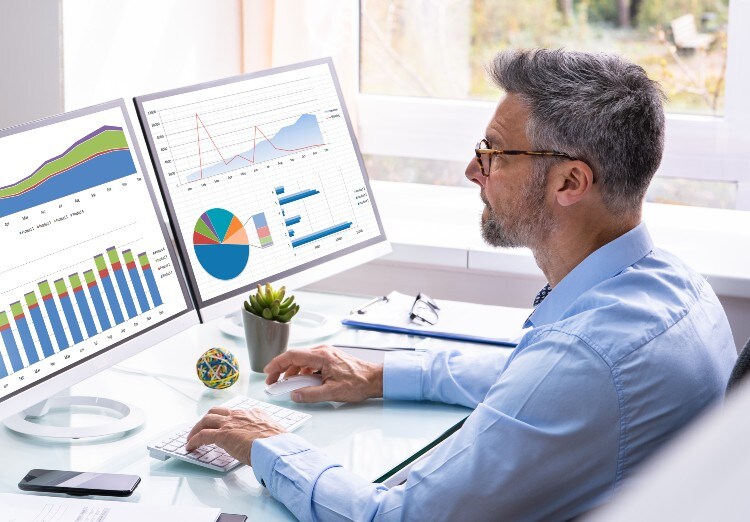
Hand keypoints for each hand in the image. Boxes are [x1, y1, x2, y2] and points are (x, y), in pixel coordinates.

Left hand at [185, 406, 285, 465]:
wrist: (275, 447)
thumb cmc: (278, 444)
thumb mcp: (274, 432)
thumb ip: (266, 433)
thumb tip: (266, 442)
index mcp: (254, 413)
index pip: (235, 412)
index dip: (225, 418)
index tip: (222, 425)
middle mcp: (240, 414)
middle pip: (216, 411)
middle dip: (207, 419)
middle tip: (202, 428)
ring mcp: (230, 423)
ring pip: (206, 420)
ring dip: (196, 428)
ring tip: (192, 438)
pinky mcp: (222, 435)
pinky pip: (202, 435)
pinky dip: (194, 440)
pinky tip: (190, 447)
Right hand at [264, 345, 382, 402]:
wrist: (375, 379)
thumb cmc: (359, 383)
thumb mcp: (333, 393)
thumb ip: (310, 394)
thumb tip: (294, 395)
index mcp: (322, 356)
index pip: (292, 356)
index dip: (277, 363)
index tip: (268, 372)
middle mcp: (323, 351)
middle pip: (295, 356)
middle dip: (281, 368)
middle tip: (272, 381)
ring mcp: (327, 354)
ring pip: (302, 360)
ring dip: (291, 371)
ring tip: (285, 384)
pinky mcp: (330, 358)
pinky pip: (310, 362)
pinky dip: (302, 371)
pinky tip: (301, 381)